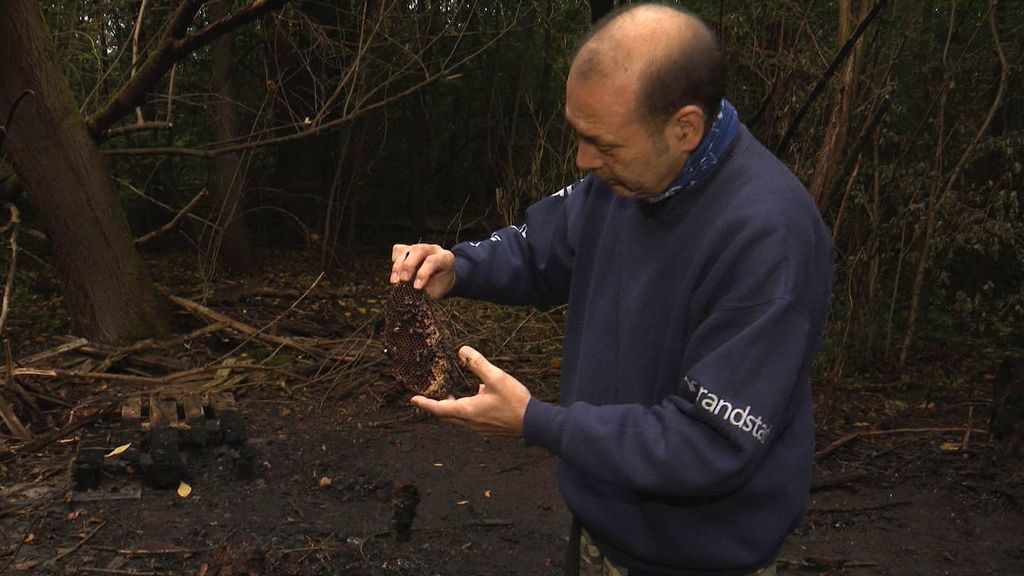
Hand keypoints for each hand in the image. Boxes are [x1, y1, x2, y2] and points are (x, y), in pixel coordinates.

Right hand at [390, 243, 455, 299]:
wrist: (441, 279)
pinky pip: (399, 250)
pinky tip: (396, 272)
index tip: (416, 287)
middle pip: (418, 251)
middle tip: (403, 280)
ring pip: (406, 250)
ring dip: (398, 266)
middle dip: (408, 266)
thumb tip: (412, 294)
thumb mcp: (438, 289)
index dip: (423, 273)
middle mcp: (433, 249)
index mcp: (445, 257)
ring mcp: (420, 247)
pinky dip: (395, 260)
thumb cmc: (440, 284)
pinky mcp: (409, 249)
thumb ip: (427, 289)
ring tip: (395, 281)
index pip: (433, 261)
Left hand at [411, 346, 530, 436]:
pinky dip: (465, 411)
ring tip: (450, 396)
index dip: (425, 403)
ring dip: (451, 408)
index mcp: (468, 411)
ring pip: (457, 419)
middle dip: (435, 406)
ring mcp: (479, 428)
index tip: (413, 399)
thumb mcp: (496, 377)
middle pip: (446, 416)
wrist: (534, 423)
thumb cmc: (515, 401)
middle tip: (427, 398)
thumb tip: (462, 351)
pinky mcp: (488, 429)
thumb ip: (478, 364)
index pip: (439, 408)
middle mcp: (470, 423)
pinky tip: (477, 398)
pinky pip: (469, 421)